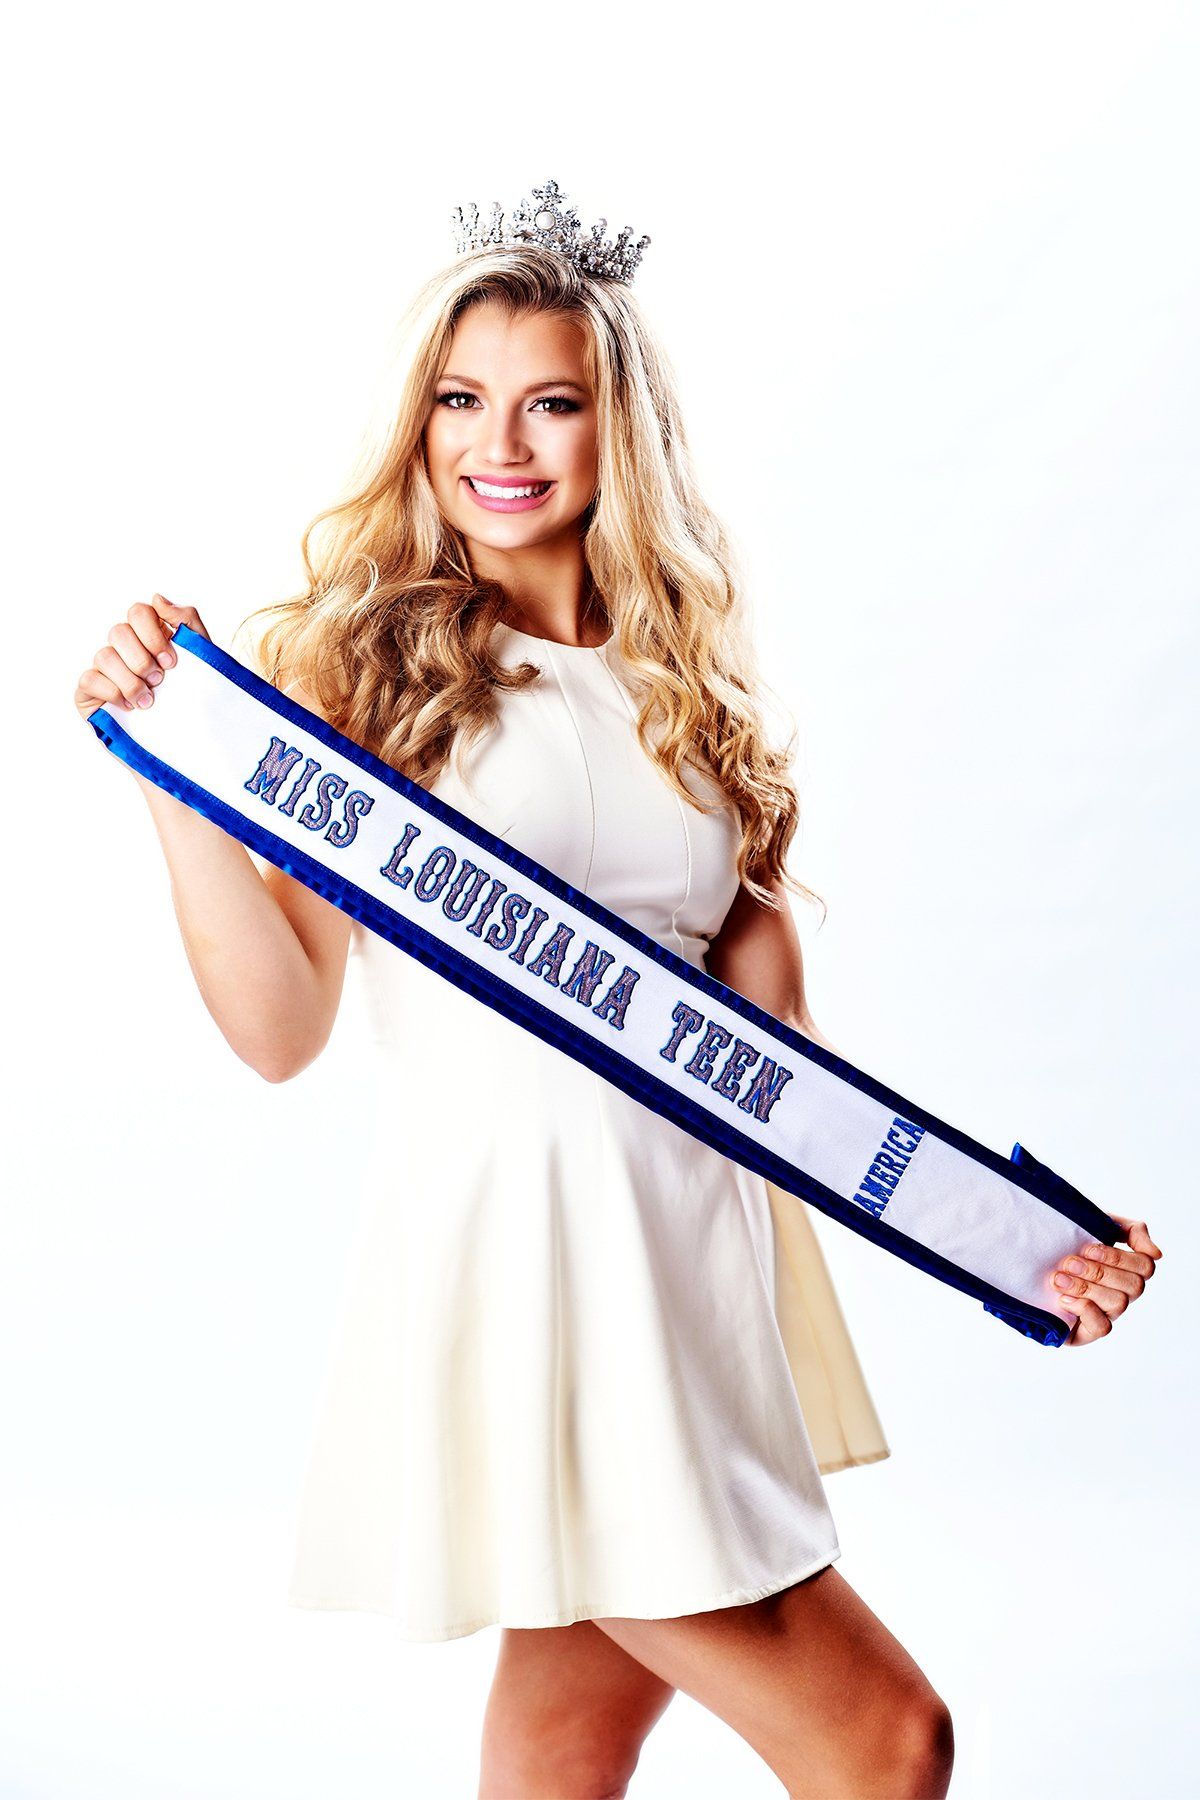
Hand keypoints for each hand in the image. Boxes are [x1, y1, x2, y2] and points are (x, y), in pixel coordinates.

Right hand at [75, 593, 209, 724]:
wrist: (186, 738)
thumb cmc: (192, 695)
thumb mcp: (200, 656)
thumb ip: (186, 621)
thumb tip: (157, 598)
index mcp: (147, 634)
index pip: (139, 612)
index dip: (153, 635)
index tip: (172, 662)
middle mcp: (122, 647)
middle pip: (119, 631)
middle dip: (142, 660)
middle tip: (160, 681)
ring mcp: (103, 668)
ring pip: (104, 656)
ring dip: (130, 681)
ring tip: (149, 701)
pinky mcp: (89, 691)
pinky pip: (89, 679)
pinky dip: (112, 693)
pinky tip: (130, 708)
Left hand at [1051, 1213, 1162, 1345]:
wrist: (1024, 1264)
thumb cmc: (1064, 1245)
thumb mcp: (1094, 1226)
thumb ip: (1130, 1230)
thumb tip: (1157, 1253)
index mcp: (1126, 1269)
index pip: (1145, 1265)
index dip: (1119, 1257)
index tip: (1089, 1247)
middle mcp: (1121, 1292)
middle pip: (1134, 1285)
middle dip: (1099, 1271)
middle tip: (1069, 1262)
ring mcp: (1107, 1313)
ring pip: (1119, 1303)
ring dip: (1087, 1287)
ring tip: (1059, 1278)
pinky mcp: (1088, 1332)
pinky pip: (1103, 1327)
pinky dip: (1084, 1309)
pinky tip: (1062, 1299)